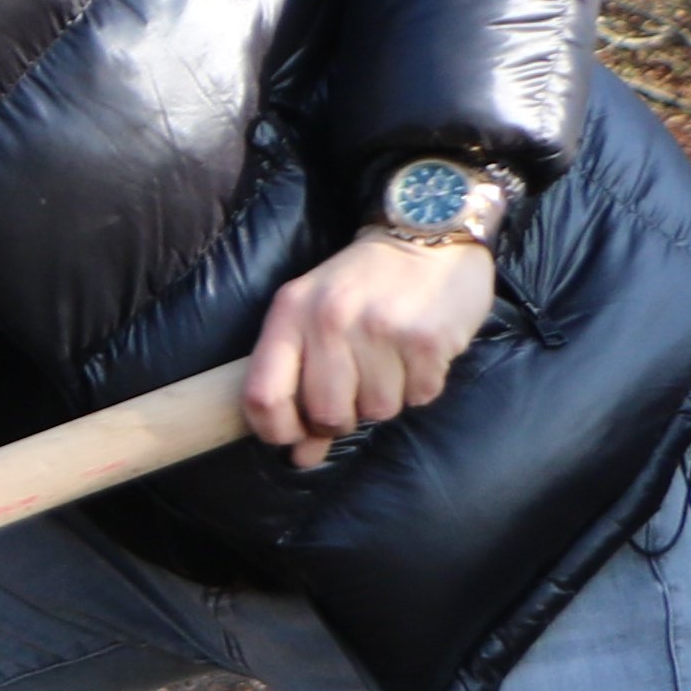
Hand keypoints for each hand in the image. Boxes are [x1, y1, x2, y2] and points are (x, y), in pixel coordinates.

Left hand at [243, 230, 496, 452]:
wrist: (427, 232)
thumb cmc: (363, 284)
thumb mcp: (316, 315)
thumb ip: (299, 384)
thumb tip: (300, 458)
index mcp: (290, 313)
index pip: (262, 396)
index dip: (275, 431)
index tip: (294, 436)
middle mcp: (330, 320)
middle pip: (326, 413)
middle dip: (343, 417)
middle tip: (357, 390)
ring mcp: (380, 329)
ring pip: (377, 411)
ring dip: (387, 398)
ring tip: (391, 361)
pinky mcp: (426, 338)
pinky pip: (419, 396)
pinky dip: (421, 386)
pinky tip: (418, 354)